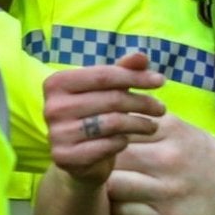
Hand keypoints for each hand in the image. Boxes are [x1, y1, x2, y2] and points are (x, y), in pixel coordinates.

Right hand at [43, 51, 165, 185]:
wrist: (78, 158)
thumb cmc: (94, 116)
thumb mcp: (108, 90)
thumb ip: (123, 71)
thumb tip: (142, 56)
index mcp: (57, 83)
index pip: (104, 75)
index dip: (136, 76)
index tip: (161, 80)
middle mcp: (52, 107)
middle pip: (111, 99)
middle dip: (143, 102)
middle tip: (161, 109)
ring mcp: (56, 133)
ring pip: (113, 122)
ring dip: (140, 124)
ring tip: (153, 125)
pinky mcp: (65, 157)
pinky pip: (108, 145)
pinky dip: (123, 141)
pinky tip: (126, 140)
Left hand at [104, 115, 214, 214]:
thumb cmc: (205, 161)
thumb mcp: (185, 131)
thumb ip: (149, 120)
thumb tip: (108, 103)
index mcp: (172, 130)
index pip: (118, 124)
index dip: (102, 133)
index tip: (97, 139)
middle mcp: (169, 159)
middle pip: (111, 155)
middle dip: (99, 159)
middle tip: (97, 164)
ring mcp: (167, 191)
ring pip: (112, 184)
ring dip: (105, 184)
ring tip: (109, 183)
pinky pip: (123, 211)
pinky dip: (117, 206)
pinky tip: (124, 201)